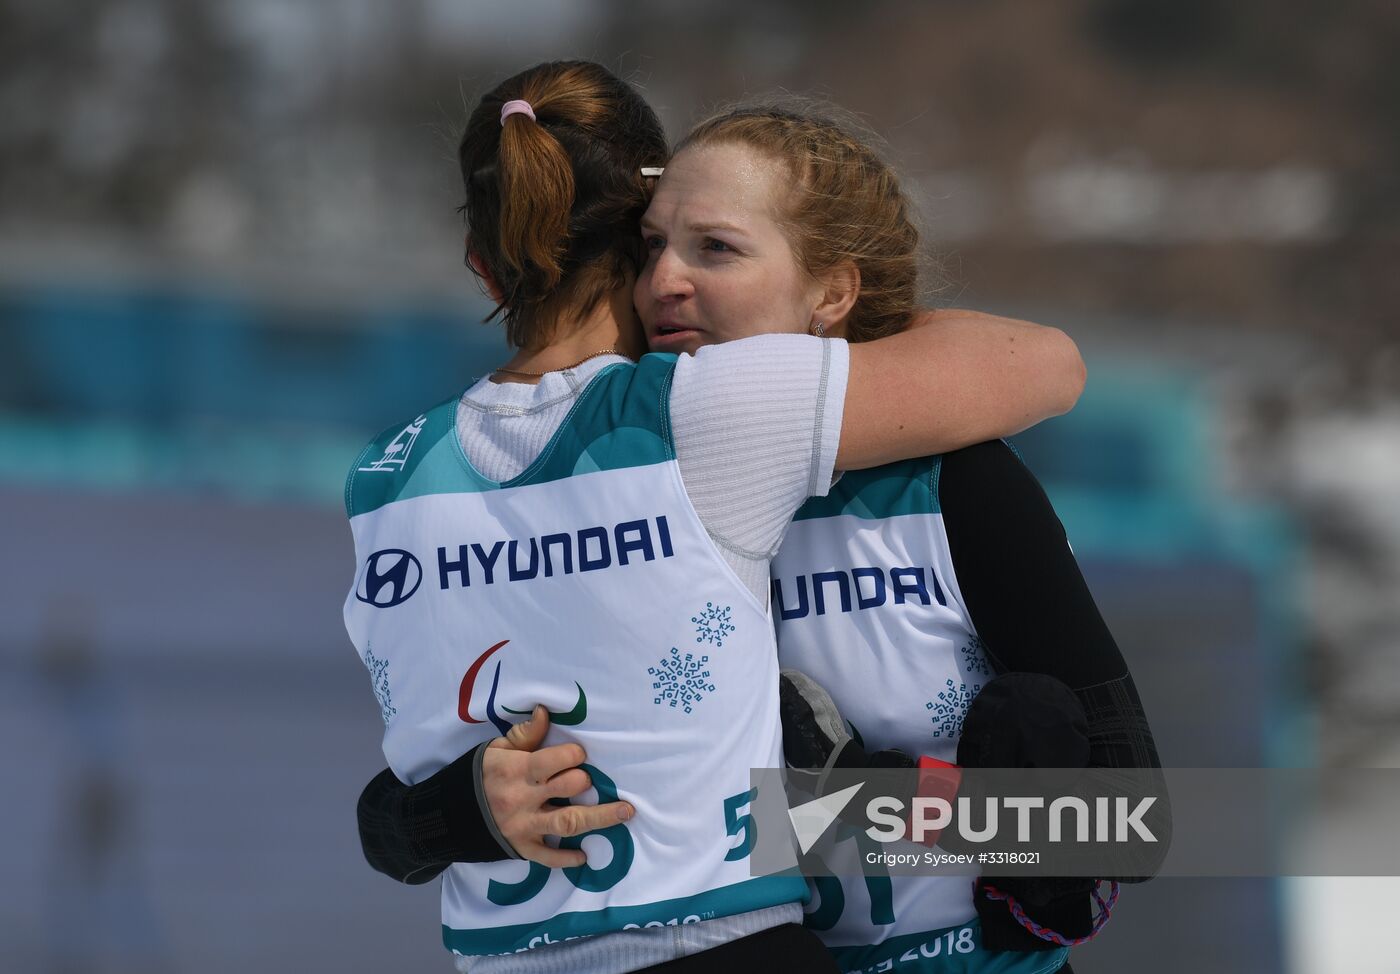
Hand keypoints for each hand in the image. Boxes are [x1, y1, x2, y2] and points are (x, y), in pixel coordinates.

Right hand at [481, 705, 633, 867]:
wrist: (448, 815)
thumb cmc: (479, 776)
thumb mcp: (497, 749)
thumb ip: (525, 734)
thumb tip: (546, 711)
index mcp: (517, 770)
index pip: (554, 761)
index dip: (572, 755)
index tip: (578, 754)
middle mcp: (523, 799)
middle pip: (568, 789)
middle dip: (583, 781)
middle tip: (588, 780)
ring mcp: (524, 826)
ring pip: (568, 823)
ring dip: (601, 818)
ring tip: (626, 812)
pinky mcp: (522, 848)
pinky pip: (548, 857)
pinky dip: (566, 858)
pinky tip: (585, 856)